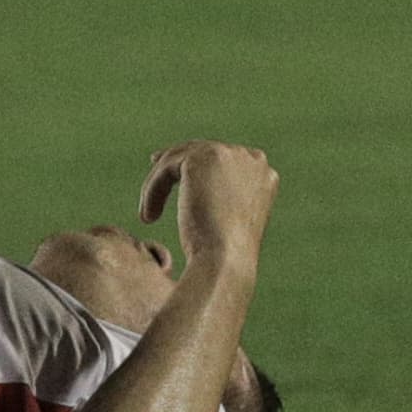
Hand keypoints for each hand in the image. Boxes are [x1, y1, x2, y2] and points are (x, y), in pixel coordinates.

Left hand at [140, 141, 278, 274]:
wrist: (226, 258)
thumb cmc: (226, 253)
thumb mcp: (229, 221)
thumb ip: (221, 196)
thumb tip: (196, 179)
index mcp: (264, 174)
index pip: (224, 160)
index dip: (197, 163)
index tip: (174, 171)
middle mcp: (251, 158)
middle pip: (202, 153)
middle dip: (176, 163)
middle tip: (155, 166)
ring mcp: (229, 154)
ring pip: (180, 159)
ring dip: (159, 184)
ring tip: (148, 215)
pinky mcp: (202, 157)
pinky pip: (167, 167)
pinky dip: (153, 190)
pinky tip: (148, 216)